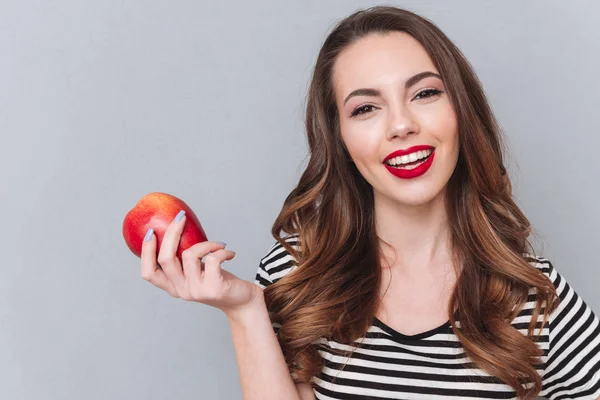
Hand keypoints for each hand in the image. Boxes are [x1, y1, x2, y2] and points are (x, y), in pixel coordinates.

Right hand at [140, 212, 263, 313]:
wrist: (242, 302)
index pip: (149, 272)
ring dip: (206, 243)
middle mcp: (181, 291)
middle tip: (181, 217)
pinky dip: (222, 251)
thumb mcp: (197, 270)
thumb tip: (177, 225)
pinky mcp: (213, 288)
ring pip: (189, 255)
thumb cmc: (219, 280)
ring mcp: (196, 291)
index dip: (146, 251)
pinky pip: (212, 259)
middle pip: (165, 258)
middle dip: (171, 232)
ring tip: (219, 245)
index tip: (151, 231)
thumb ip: (184, 258)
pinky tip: (229, 254)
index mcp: (173, 286)